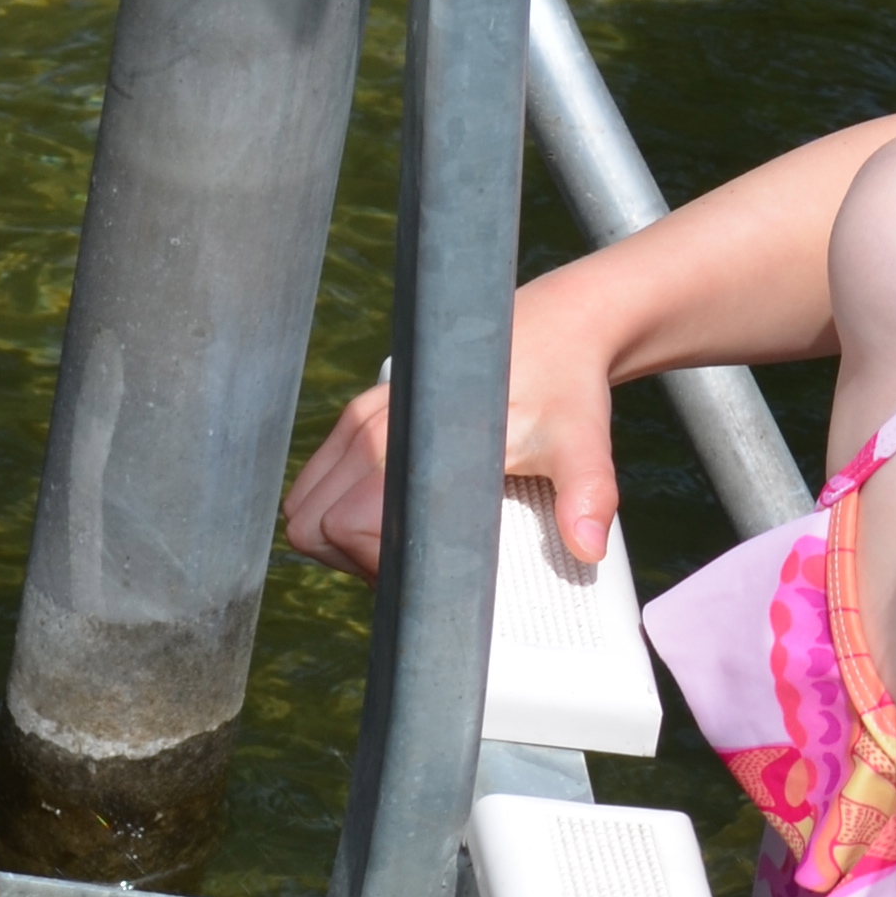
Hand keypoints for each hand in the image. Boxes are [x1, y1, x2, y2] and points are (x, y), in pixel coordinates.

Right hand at [282, 270, 627, 582]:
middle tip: (414, 566)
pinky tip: (396, 519)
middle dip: (351, 559)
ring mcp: (360, 416)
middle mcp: (368, 423)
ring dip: (342, 538)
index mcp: (404, 436)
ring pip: (307, 504)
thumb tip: (588, 546)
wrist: (560, 327)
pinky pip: (322, 479)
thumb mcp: (581, 443)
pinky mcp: (364, 414)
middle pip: (310, 523)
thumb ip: (587, 493)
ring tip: (405, 546)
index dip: (373, 562)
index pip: (340, 525)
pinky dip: (340, 512)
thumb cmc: (567, 387)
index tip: (426, 570)